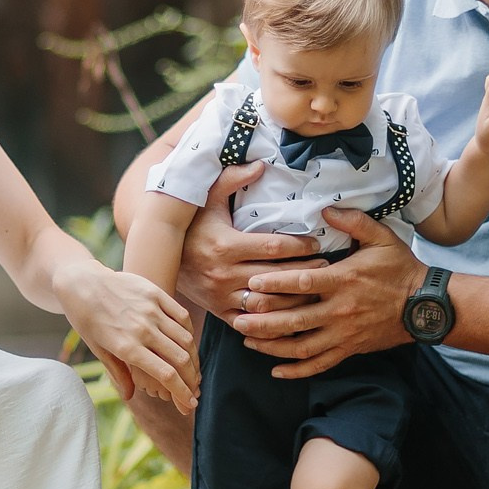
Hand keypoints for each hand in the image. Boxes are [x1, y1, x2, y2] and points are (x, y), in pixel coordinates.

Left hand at [71, 266, 199, 413]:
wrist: (82, 283)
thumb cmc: (86, 319)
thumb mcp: (98, 349)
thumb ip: (118, 372)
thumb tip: (131, 396)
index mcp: (127, 347)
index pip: (166, 375)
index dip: (182, 393)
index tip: (190, 405)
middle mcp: (142, 329)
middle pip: (180, 360)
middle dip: (192, 381)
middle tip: (195, 392)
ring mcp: (151, 310)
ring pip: (185, 339)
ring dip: (194, 359)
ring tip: (194, 371)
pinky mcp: (155, 294)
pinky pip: (181, 316)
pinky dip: (189, 333)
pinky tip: (188, 345)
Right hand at [181, 161, 322, 322]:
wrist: (161, 258)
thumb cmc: (191, 226)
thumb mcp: (206, 198)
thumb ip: (231, 179)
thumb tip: (260, 165)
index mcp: (225, 246)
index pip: (272, 247)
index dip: (299, 246)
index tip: (317, 243)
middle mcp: (224, 274)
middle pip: (275, 276)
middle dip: (305, 272)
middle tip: (327, 266)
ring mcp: (222, 297)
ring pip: (268, 304)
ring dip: (295, 299)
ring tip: (316, 288)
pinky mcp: (220, 313)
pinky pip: (253, 323)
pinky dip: (274, 321)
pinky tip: (293, 313)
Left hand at [231, 209, 423, 377]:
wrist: (425, 305)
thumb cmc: (401, 269)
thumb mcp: (382, 238)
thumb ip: (353, 221)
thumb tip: (325, 208)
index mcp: (344, 280)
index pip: (303, 282)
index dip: (274, 282)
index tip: (251, 282)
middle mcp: (340, 310)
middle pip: (295, 319)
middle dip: (263, 320)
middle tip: (238, 317)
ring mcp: (344, 334)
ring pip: (302, 346)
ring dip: (272, 346)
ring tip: (247, 341)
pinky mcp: (349, 349)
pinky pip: (319, 365)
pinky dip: (297, 371)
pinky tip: (276, 371)